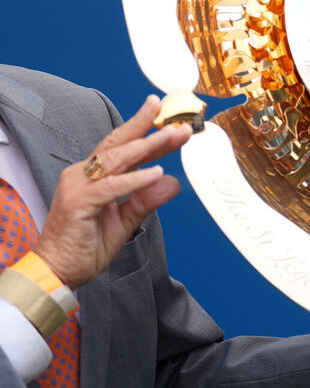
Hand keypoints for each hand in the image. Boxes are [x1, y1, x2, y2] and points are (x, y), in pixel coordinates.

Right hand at [35, 95, 191, 288]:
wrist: (58, 271)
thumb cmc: (85, 247)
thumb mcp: (125, 221)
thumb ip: (146, 200)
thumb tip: (172, 182)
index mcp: (94, 177)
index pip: (124, 149)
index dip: (148, 134)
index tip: (173, 123)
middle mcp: (83, 176)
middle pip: (118, 143)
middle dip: (146, 125)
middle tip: (173, 116)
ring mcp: (78, 187)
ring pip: (116, 159)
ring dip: (147, 146)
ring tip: (171, 136)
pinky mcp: (78, 202)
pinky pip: (111, 187)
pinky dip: (135, 179)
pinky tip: (155, 173)